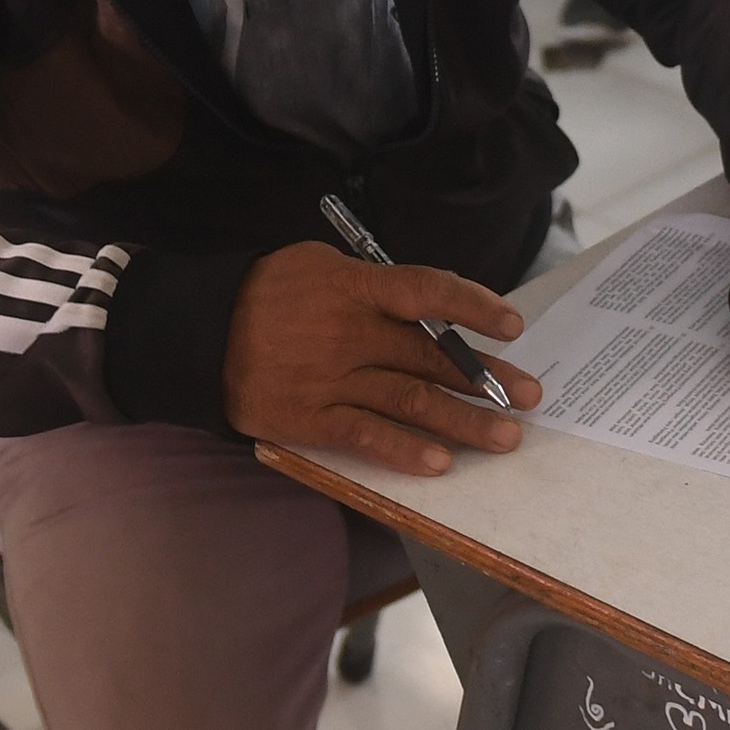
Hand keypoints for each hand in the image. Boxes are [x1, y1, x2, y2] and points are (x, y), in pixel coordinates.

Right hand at [223, 242, 543, 479]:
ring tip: (504, 437)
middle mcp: (348, 335)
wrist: (201, 334)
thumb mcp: (320, 266)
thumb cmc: (269, 293)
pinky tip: (440, 463)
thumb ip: (376, 284)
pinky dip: (402, 450)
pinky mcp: (310, 419)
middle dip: (486, 378)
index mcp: (354, 289)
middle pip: (430, 356)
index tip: (512, 326)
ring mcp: (330, 381)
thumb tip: (436, 302)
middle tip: (529, 395)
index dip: (472, 307)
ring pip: (409, 401)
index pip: (425, 292)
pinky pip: (364, 437)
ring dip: (461, 421)